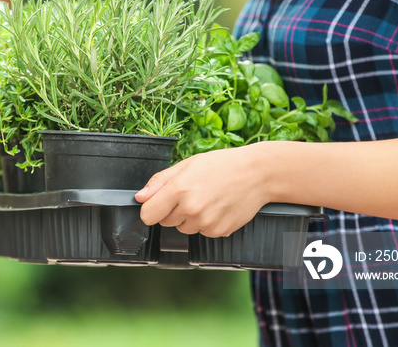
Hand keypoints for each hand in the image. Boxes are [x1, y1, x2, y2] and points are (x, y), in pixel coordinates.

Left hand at [134, 144, 273, 237]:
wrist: (257, 173)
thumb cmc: (222, 165)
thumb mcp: (188, 165)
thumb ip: (160, 181)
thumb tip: (140, 197)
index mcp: (179, 189)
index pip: (148, 215)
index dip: (152, 208)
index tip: (159, 202)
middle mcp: (191, 209)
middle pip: (165, 222)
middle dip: (173, 210)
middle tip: (192, 193)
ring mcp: (206, 223)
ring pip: (183, 228)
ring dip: (190, 218)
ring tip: (207, 198)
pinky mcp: (219, 232)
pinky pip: (202, 232)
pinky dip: (206, 223)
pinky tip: (218, 207)